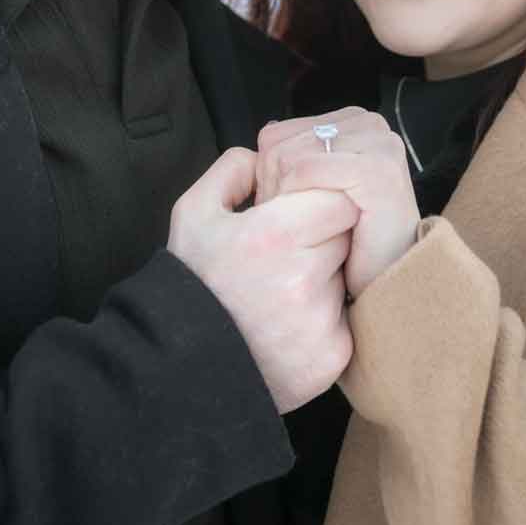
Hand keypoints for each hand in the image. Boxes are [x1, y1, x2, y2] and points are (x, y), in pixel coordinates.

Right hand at [167, 147, 357, 412]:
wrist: (178, 367)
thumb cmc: (189, 285)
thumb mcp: (192, 214)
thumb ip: (231, 171)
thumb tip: (265, 156)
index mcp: (275, 235)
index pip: (340, 202)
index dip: (320, 205)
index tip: (297, 219)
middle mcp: (304, 278)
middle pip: (347, 241)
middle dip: (325, 242)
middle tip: (287, 257)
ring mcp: (320, 322)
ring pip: (346, 282)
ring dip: (326, 282)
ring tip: (281, 295)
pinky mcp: (331, 358)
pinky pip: (345, 323)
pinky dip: (324, 321)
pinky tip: (287, 325)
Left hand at [256, 107, 418, 298]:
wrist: (388, 282)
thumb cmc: (352, 242)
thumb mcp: (317, 187)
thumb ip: (295, 156)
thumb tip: (268, 133)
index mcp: (355, 122)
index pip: (276, 135)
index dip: (268, 179)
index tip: (290, 212)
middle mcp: (370, 124)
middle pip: (279, 145)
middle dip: (275, 191)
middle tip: (299, 226)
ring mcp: (378, 145)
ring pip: (288, 157)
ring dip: (285, 202)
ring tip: (310, 228)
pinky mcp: (377, 169)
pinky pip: (306, 170)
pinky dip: (299, 202)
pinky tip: (319, 227)